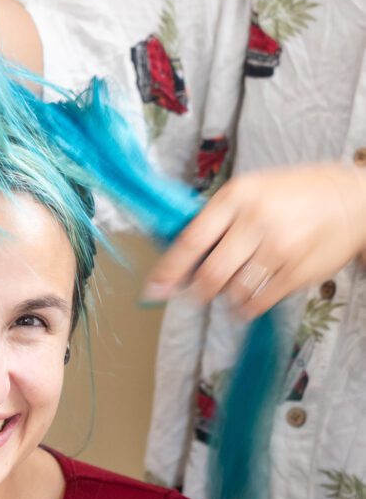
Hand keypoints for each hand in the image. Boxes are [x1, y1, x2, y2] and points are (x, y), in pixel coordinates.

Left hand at [142, 163, 365, 317]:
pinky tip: (245, 303)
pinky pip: (258, 302)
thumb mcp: (252, 190)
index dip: (168, 270)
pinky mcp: (297, 272)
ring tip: (231, 288)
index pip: (191, 240)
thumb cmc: (293, 194)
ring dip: (225, 297)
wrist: (352, 201)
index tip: (154, 289)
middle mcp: (256, 221)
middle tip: (194, 293)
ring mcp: (279, 248)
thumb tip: (180, 259)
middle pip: (210, 274)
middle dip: (196, 291)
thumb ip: (217, 220)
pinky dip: (245, 308)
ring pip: (233, 291)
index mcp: (237, 196)